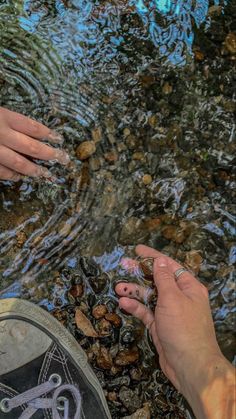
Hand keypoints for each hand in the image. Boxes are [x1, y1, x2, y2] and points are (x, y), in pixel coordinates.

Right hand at [0, 107, 69, 179]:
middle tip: (63, 159)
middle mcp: (1, 134)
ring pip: (19, 162)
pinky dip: (12, 175)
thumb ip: (7, 119)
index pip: (32, 127)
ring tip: (45, 173)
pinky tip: (19, 177)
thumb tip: (26, 130)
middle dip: (49, 154)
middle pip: (31, 146)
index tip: (59, 139)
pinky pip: (2, 172)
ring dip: (34, 169)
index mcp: (3, 117)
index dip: (48, 134)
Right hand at [116, 245, 234, 418]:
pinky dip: (135, 307)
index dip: (152, 256)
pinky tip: (123, 303)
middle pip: (157, 279)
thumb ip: (163, 278)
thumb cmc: (184, 329)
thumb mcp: (173, 298)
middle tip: (123, 265)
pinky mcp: (161, 325)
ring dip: (134, 290)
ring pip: (150, 296)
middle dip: (140, 273)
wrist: (190, 366)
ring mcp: (169, 312)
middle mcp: (180, 297)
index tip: (137, 250)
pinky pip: (146, 311)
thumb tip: (159, 260)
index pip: (169, 265)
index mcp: (188, 287)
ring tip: (118, 287)